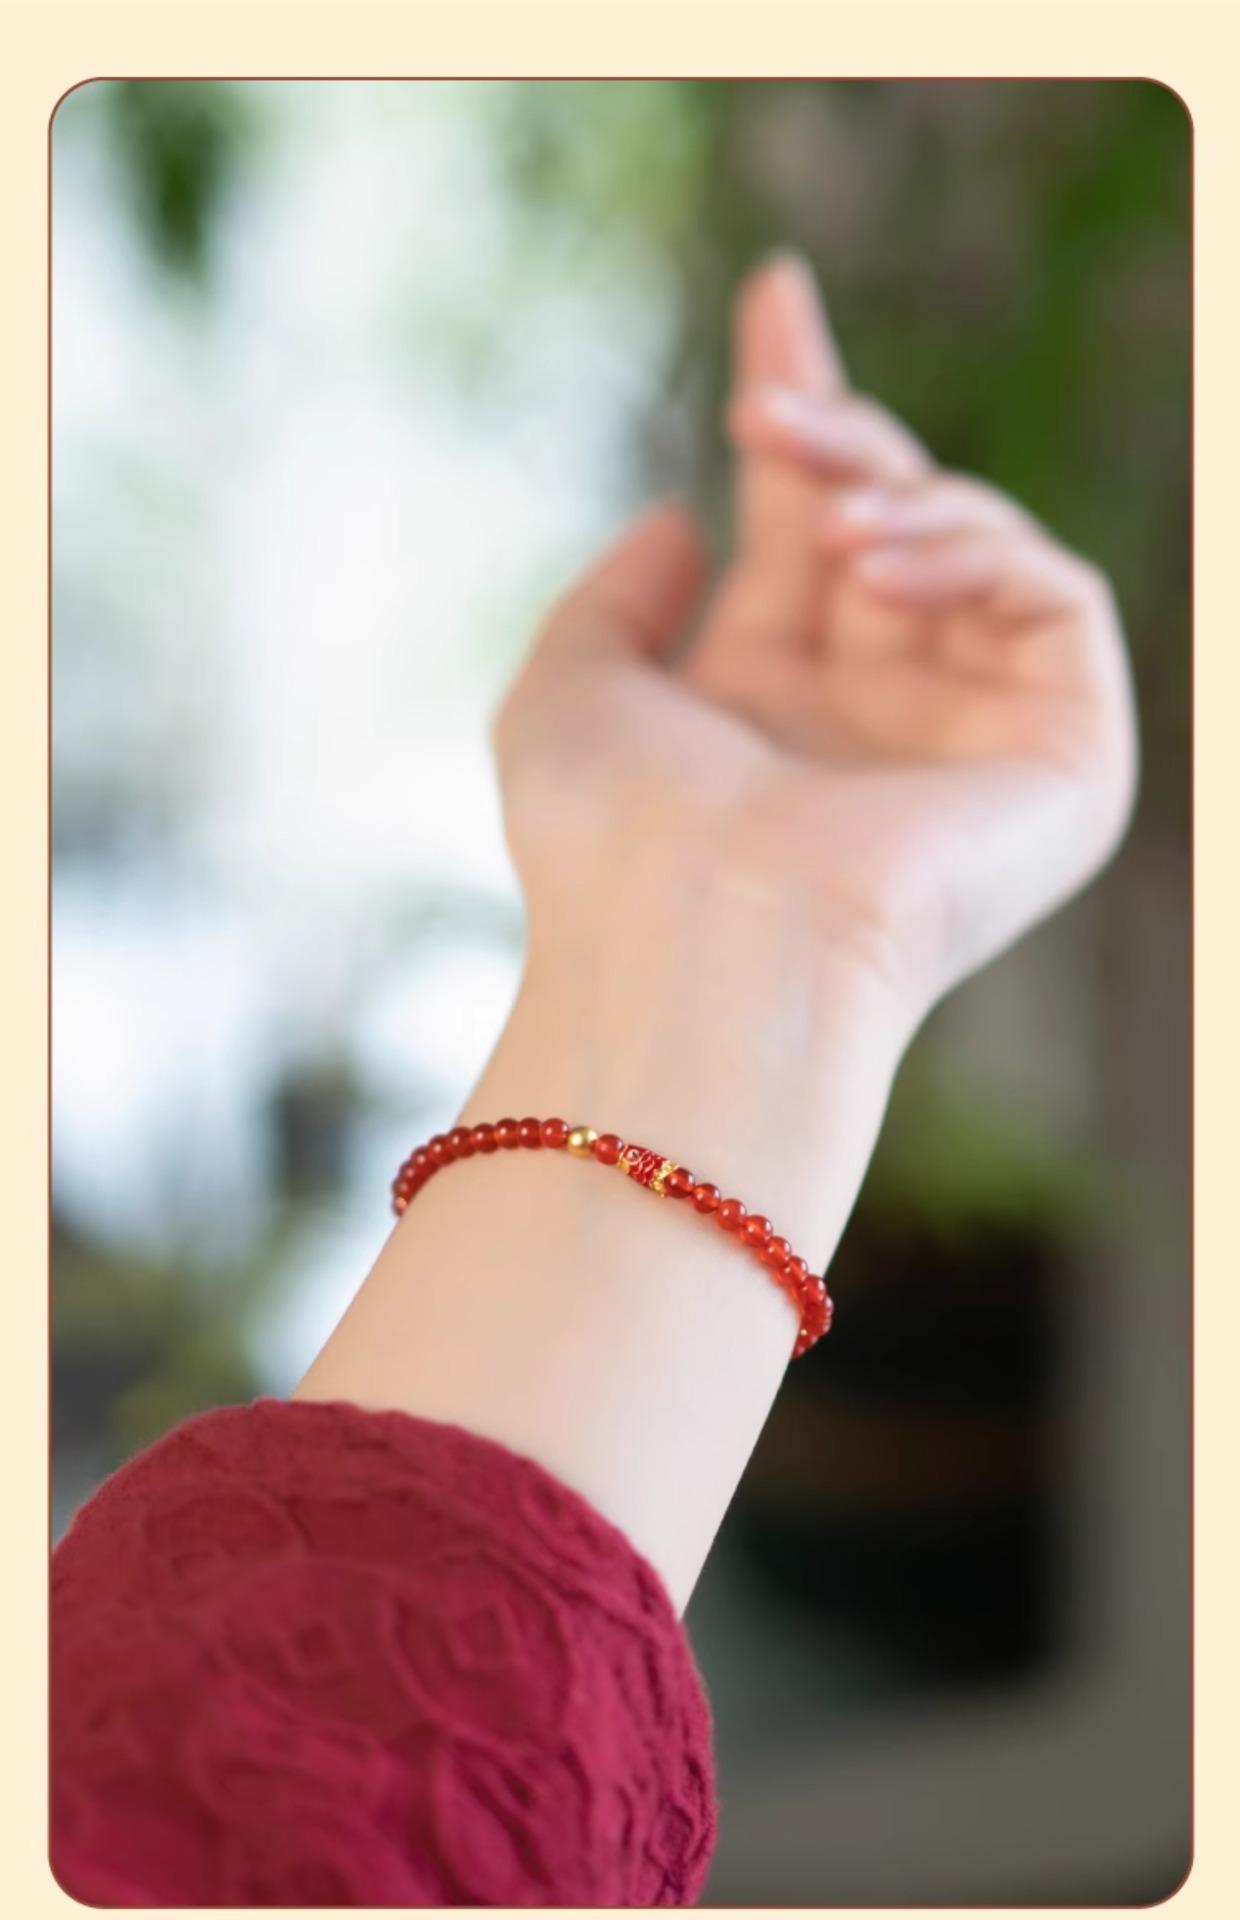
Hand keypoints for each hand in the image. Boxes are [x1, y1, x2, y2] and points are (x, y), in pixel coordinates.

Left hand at [496, 255, 1137, 1025]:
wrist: (697, 952)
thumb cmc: (610, 846)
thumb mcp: (565, 693)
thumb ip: (614, 599)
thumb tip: (686, 521)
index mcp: (770, 706)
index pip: (806, 525)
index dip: (801, 408)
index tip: (774, 294)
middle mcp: (873, 717)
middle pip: (893, 511)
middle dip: (836, 432)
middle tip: (761, 413)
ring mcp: (971, 738)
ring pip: (978, 541)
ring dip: (900, 493)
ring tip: (827, 521)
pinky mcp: (1064, 760)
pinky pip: (1056, 597)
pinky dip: (978, 550)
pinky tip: (885, 568)